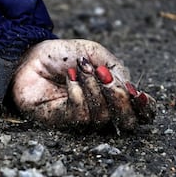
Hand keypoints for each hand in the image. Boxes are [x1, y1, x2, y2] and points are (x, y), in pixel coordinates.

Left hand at [11, 39, 155, 130]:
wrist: (30, 56)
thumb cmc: (62, 56)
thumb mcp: (94, 53)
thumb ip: (116, 69)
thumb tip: (130, 89)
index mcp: (112, 96)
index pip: (138, 113)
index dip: (145, 108)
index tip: (140, 94)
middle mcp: (100, 111)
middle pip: (126, 123)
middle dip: (121, 100)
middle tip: (107, 77)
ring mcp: (81, 119)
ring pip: (102, 117)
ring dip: (94, 89)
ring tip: (82, 69)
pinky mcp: (62, 122)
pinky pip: (80, 115)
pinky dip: (78, 93)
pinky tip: (69, 79)